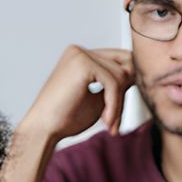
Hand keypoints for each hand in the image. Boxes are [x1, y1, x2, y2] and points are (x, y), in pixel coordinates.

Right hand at [16, 46, 134, 144]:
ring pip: (121, 75)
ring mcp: (80, 55)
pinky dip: (114, 104)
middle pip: (124, 65)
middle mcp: (80, 51)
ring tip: (108, 123)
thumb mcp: (99, 98)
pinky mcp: (82, 64)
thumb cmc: (65, 118)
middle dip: (123, 95)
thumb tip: (138, 75)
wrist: (43, 129)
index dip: (126, 85)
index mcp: (80, 56)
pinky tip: (106, 120)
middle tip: (114, 121)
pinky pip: (113, 83)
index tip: (117, 113)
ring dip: (118, 104)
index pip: (119, 60)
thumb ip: (115, 85)